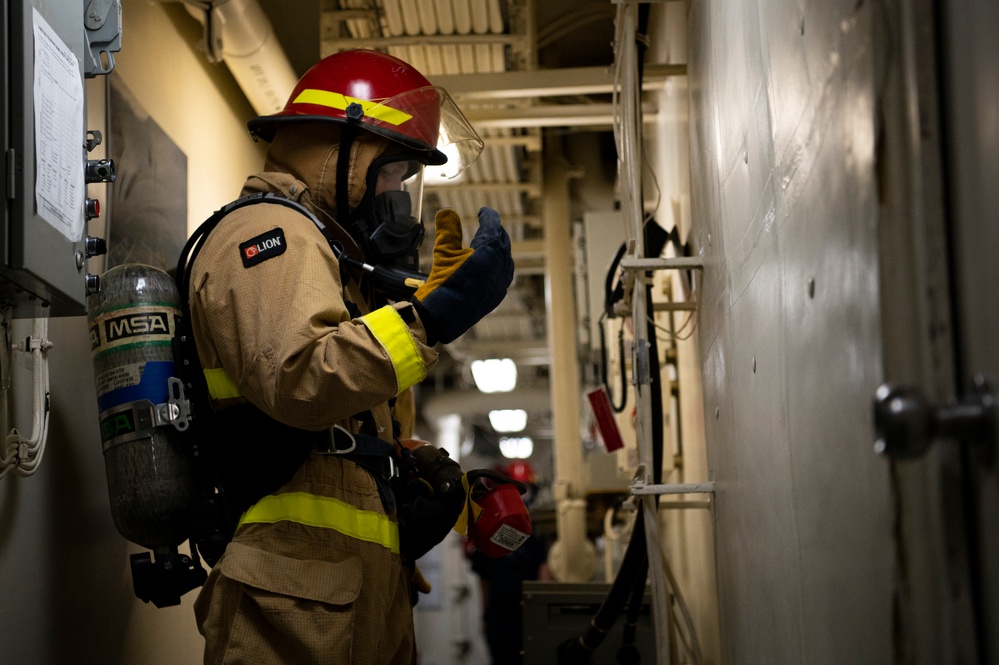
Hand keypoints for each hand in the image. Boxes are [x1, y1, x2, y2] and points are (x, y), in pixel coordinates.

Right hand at [411, 207, 513, 344]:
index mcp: (489, 249)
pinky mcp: (498, 294)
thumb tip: (447, 212)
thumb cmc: (444, 283)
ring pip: (506, 258)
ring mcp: (501, 281)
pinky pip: (504, 275)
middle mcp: (500, 264)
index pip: (493, 224)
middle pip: (503, 240)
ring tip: (491, 243)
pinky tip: (492, 266)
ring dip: (500, 248)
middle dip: (496, 230)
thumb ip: (448, 230)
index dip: (487, 215)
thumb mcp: (444, 253)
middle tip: (488, 224)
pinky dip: (500, 265)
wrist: (444, 316)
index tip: (483, 212)